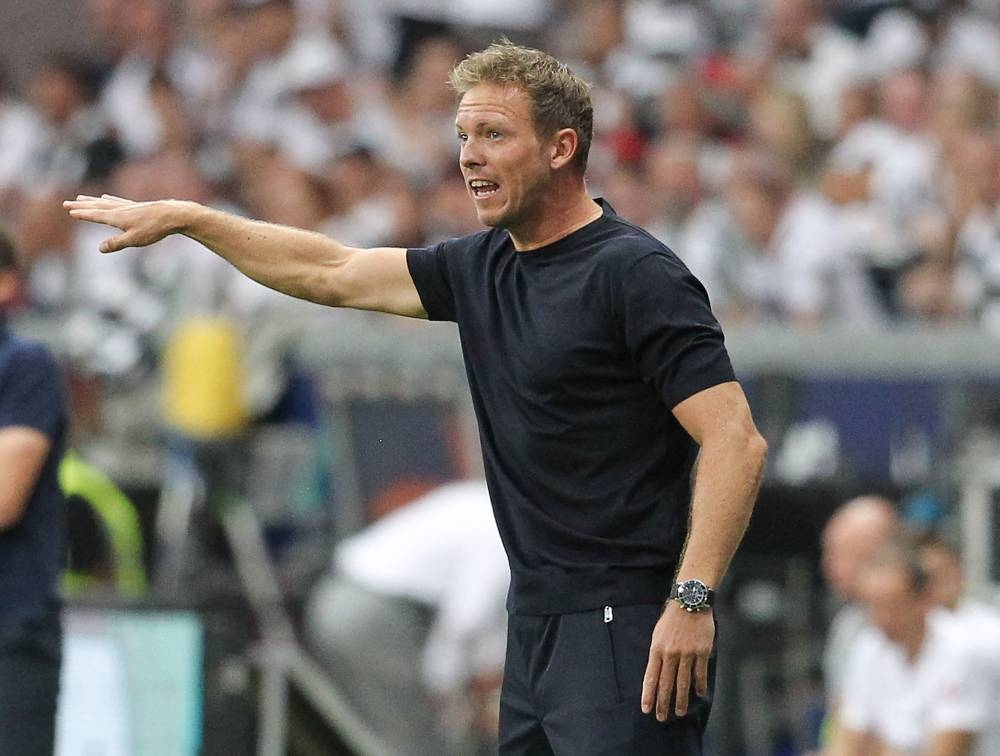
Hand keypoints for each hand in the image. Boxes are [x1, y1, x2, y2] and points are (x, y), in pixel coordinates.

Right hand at [62, 194, 188, 252]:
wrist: (173, 215)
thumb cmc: (154, 229)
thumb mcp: (135, 240)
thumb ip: (116, 244)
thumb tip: (100, 248)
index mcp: (117, 217)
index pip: (95, 215)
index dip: (83, 214)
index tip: (70, 211)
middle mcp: (120, 209)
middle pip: (97, 206)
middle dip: (81, 205)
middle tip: (66, 203)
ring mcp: (128, 206)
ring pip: (105, 202)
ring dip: (92, 200)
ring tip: (81, 198)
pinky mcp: (136, 206)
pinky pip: (117, 201)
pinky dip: (107, 199)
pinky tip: (105, 198)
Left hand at [641, 602, 713, 720]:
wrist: (690, 602)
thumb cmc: (672, 619)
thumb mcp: (658, 634)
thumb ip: (657, 654)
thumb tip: (655, 674)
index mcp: (657, 649)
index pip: (650, 677)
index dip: (648, 695)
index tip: (646, 709)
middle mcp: (671, 653)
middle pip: (666, 683)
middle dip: (663, 703)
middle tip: (661, 717)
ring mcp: (687, 653)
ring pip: (683, 682)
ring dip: (680, 699)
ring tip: (679, 712)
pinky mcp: (701, 652)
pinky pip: (700, 673)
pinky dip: (699, 686)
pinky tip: (699, 695)